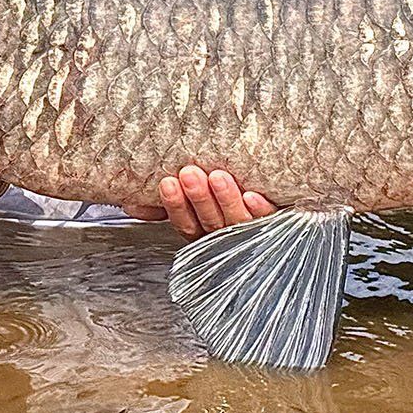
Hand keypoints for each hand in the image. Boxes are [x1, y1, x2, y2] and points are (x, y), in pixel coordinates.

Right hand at [121, 164, 276, 239]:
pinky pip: (270, 221)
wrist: (280, 231)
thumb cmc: (229, 210)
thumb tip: (131, 204)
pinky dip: (260, 209)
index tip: (167, 183)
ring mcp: (254, 234)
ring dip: (226, 198)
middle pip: (211, 222)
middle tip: (189, 174)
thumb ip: (168, 206)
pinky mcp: (280, 227)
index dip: (177, 206)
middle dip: (199, 198)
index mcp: (206, 234)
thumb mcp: (195, 210)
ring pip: (237, 220)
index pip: (187, 224)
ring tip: (218, 176)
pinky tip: (252, 195)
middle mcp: (229, 237)